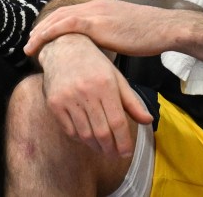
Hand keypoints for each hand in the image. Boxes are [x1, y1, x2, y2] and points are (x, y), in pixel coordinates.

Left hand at [26, 0, 176, 57]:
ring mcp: (96, 12)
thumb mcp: (124, 33)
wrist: (164, 28)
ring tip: (29, 46)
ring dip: (41, 32)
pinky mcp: (98, 22)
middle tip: (30, 42)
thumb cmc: (150, 35)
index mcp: (101, 8)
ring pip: (59, 18)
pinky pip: (66, 25)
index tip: (43, 37)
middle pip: (60, 14)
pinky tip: (40, 43)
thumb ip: (109, 36)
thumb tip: (100, 50)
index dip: (54, 25)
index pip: (71, 14)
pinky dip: (50, 33)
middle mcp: (95, 6)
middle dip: (43, 28)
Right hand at [38, 33, 151, 157]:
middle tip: (115, 154)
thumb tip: (148, 121)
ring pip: (85, 134)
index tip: (127, 152)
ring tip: (103, 148)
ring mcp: (68, 98)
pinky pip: (69, 130)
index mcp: (105, 85)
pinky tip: (88, 138)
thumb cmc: (94, 63)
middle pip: (102, 132)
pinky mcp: (54, 103)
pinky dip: (80, 139)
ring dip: (96, 146)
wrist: (64, 47)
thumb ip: (132, 101)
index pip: (118, 123)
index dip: (124, 142)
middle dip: (111, 149)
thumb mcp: (116, 78)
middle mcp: (86, 92)